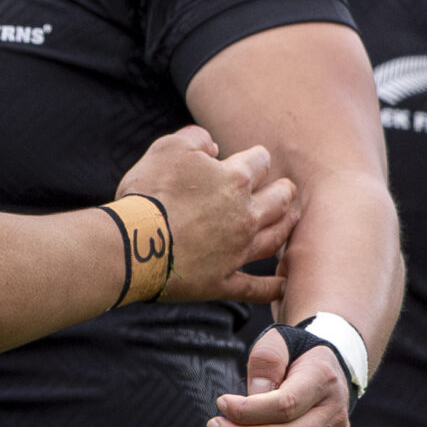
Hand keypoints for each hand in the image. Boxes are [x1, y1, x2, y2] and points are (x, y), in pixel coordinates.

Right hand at [116, 126, 295, 303]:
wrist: (134, 243)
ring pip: (274, 238)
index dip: (257, 157)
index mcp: (234, 179)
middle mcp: (245, 216)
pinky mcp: (224, 281)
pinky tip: (283, 286)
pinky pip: (256, 288)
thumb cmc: (150, 192)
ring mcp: (237, 251)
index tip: (255, 158)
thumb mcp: (167, 148)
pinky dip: (272, 288)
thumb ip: (196, 139)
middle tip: (287, 188)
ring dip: (286, 228)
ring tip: (291, 220)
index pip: (259, 161)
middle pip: (278, 200)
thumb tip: (213, 147)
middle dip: (283, 191)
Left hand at [210, 326, 349, 426]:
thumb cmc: (296, 357)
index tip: (222, 403)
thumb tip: (253, 397)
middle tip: (215, 426)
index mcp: (323, 380)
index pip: (284, 405)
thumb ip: (265, 362)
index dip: (248, 411)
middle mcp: (334, 415)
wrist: (329, 373)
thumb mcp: (278, 343)